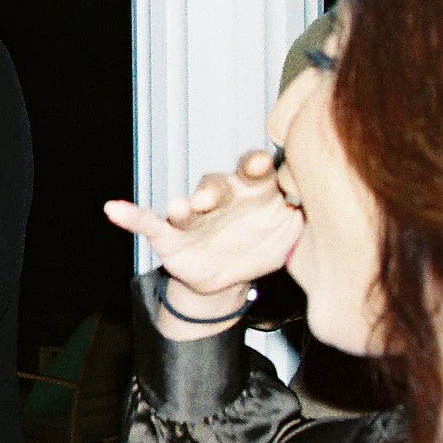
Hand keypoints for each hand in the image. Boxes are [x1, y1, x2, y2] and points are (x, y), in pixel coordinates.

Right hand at [104, 149, 302, 333]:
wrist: (230, 277)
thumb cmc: (264, 243)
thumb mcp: (293, 230)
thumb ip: (307, 212)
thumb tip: (329, 198)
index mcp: (254, 192)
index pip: (255, 172)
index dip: (256, 166)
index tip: (261, 165)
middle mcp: (222, 199)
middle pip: (218, 184)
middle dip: (216, 187)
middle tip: (216, 195)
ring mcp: (194, 217)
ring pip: (186, 205)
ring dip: (184, 204)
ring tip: (183, 208)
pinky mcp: (169, 236)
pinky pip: (146, 223)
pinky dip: (129, 216)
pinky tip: (113, 209)